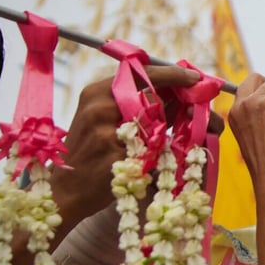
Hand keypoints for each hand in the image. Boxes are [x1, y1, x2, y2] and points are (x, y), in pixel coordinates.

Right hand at [50, 65, 201, 226]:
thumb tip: (178, 94)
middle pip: (153, 94)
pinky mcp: (114, 158)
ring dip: (172, 127)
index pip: (141, 74)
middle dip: (180, 97)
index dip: (172, 74)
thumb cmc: (90, 153)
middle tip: (199, 101)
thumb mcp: (106, 121)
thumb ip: (137, 105)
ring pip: (155, 123)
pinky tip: (163, 158)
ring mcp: (105, 132)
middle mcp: (99, 107)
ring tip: (184, 130)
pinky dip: (160, 153)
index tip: (195, 76)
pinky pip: (150, 152)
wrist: (66, 190)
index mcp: (97, 92)